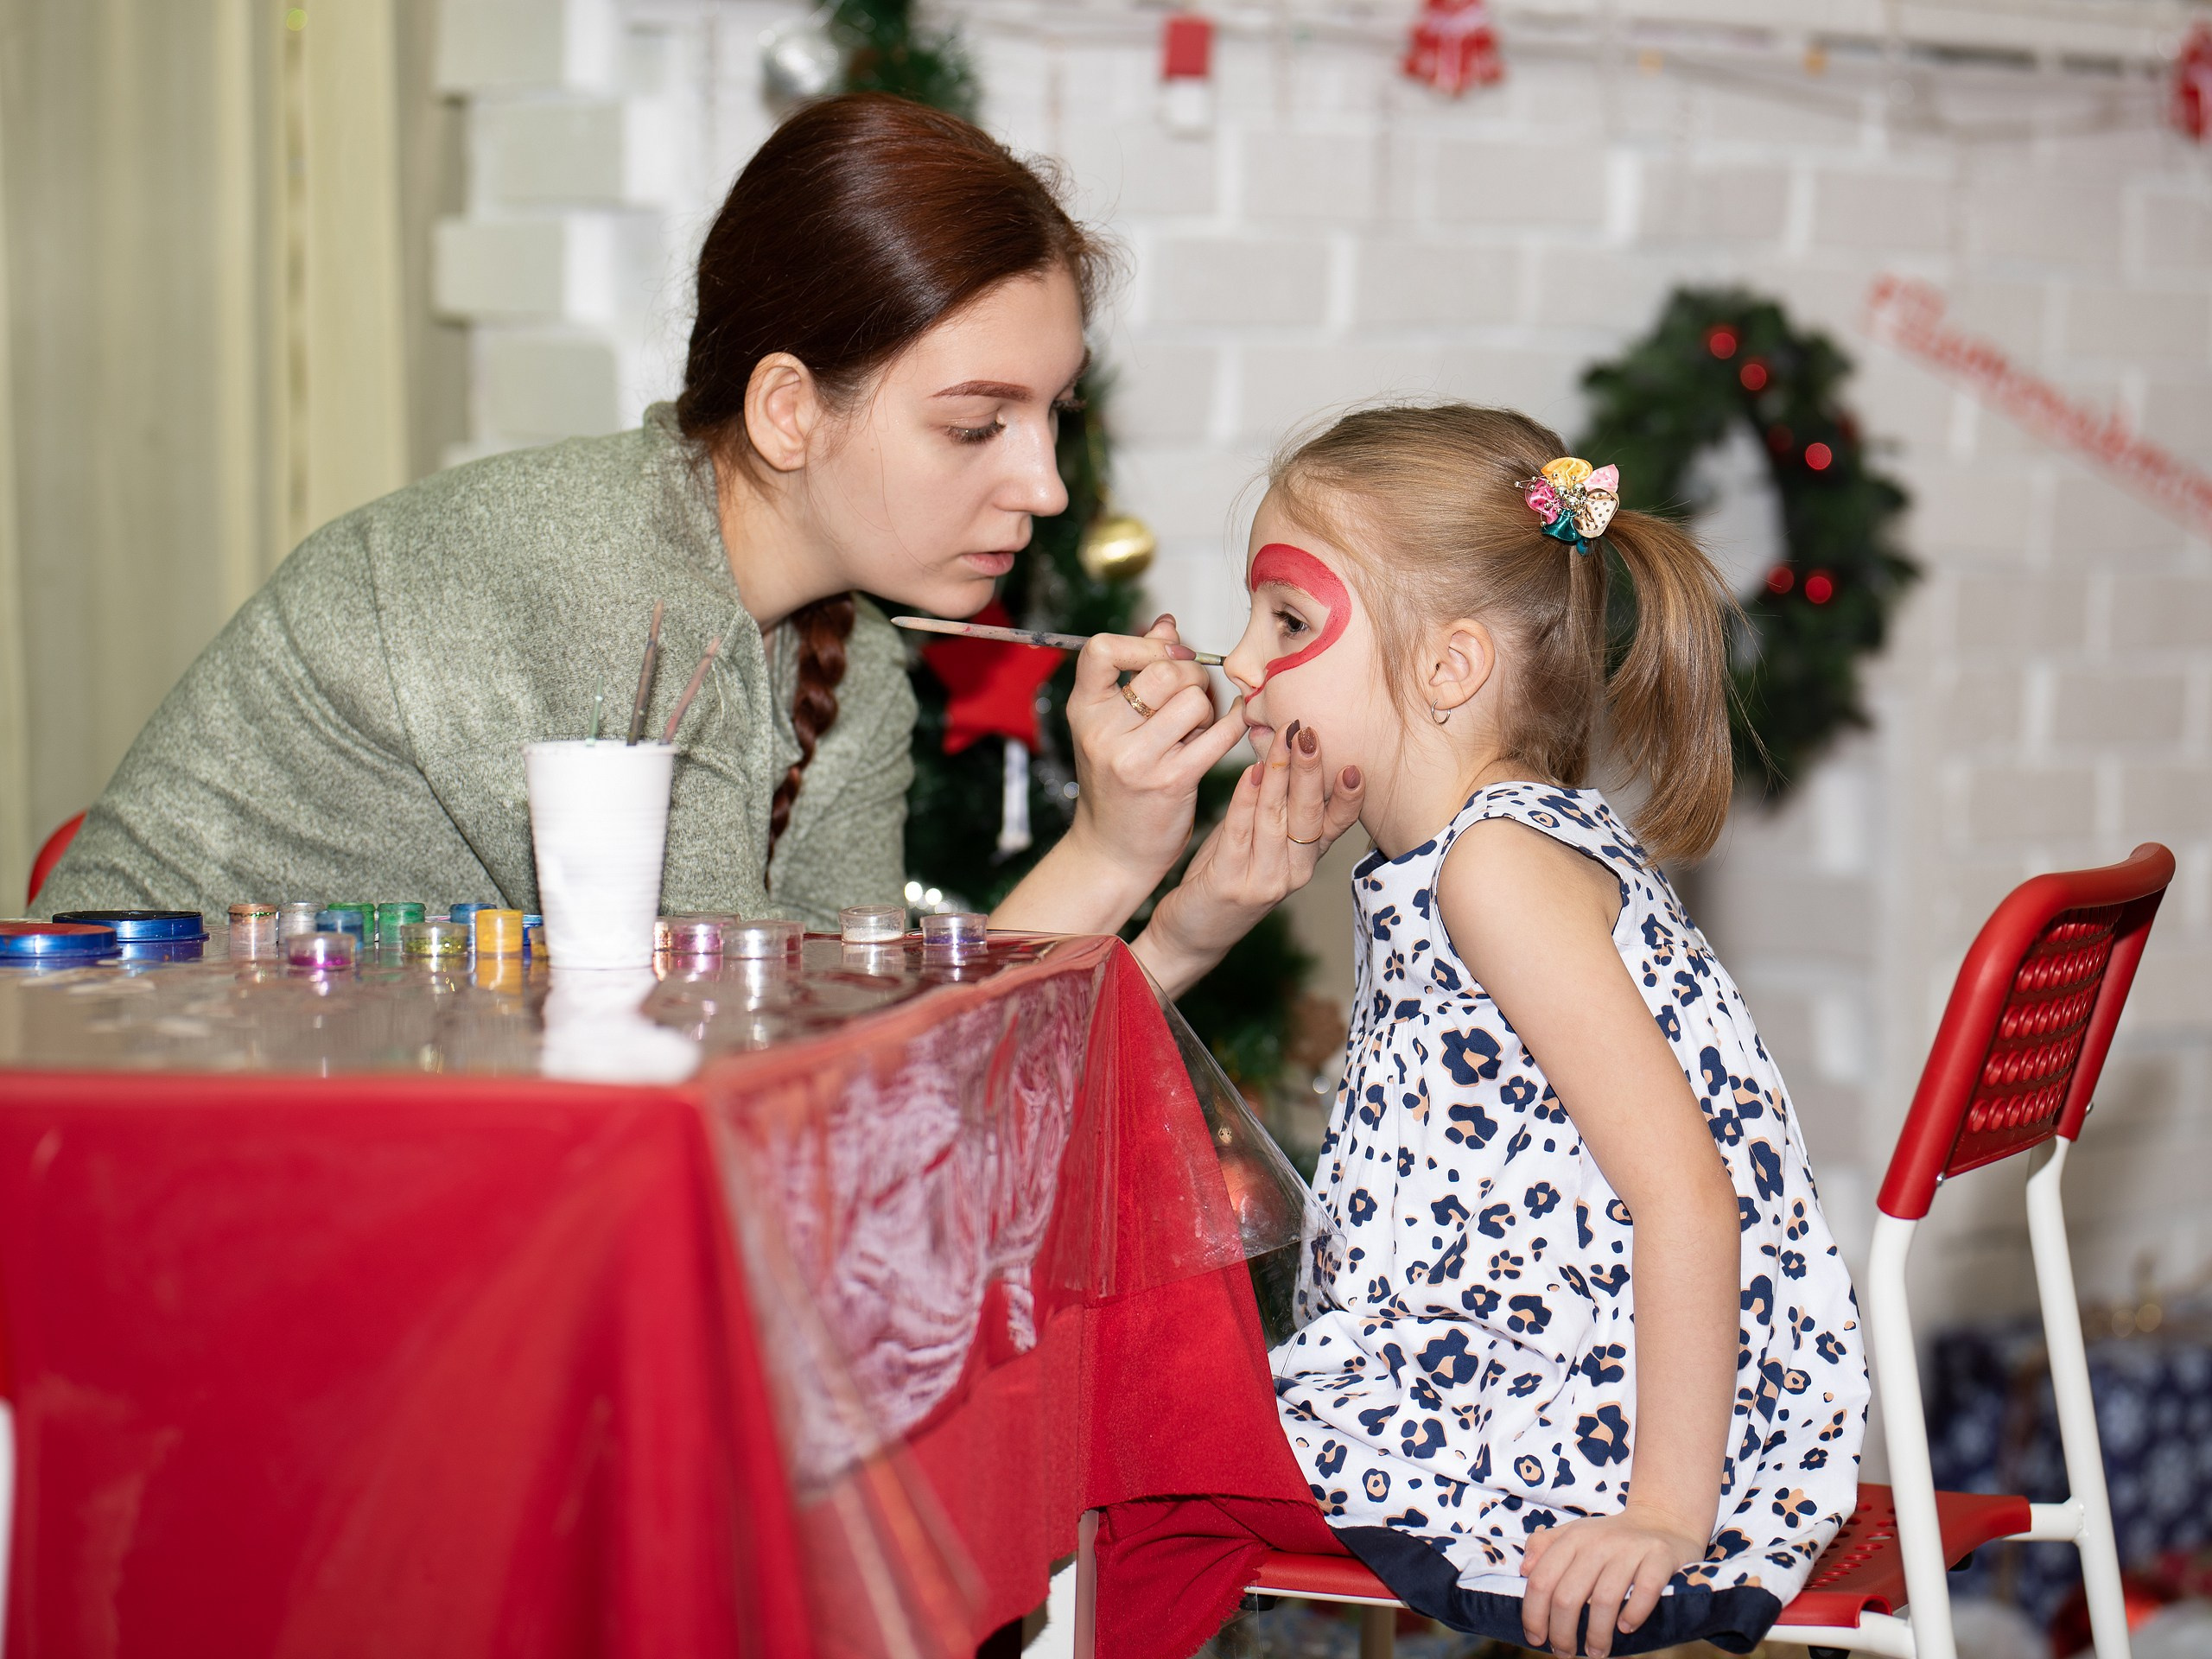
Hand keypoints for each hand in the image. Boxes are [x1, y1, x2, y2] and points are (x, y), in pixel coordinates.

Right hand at [1062, 614, 1246, 896]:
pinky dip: (1233, 724)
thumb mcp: (1112, 725)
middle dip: (1192, 675)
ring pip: (1194, 700)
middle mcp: (1102, 732)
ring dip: (1209, 707)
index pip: (1102, 649)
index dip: (1143, 644)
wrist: (1112, 851)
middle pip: (1164, 671)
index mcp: (1083, 710)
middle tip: (1196, 693)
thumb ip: (1138, 670)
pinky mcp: (1170, 782)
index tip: (1165, 658)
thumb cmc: (1118, 782)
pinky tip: (1233, 724)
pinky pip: (1218, 735)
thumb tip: (1167, 625)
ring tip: (1200, 725)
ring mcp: (1134, 759)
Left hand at [1133, 718, 1363, 996]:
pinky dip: (1245, 801)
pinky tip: (1248, 774)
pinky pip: (1240, 834)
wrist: (1194, 933)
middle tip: (1309, 733)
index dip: (1348, 796)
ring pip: (1276, 819)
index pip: (1336, 824)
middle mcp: (1293, 873)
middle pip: (1309, 815)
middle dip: (1310, 771)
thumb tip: (1284, 748)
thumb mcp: (1260, 842)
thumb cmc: (1227, 875)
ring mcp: (1264, 881)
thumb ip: (1275, 808)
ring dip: (1278, 775)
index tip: (1354, 763)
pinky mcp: (1230, 884)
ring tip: (1281, 741)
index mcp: (1305, 860)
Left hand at [1519, 1506, 1705, 1657]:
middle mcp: (1598, 1542)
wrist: (1661, 1521)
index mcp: (1572, 1538)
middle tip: (1565, 1653)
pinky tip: (1626, 1628)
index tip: (1536, 1639)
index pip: (1541, 1581)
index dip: (1534, 1615)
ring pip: (1604, 1600)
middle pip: (1568, 1596)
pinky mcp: (1660, 1557)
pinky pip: (1645, 1591)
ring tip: (1596, 1652)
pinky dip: (1634, 1614)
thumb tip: (1524, 1570)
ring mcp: (1630, 1549)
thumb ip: (1544, 1547)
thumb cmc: (1609, 1538)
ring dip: (1597, 1635)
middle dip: (1562, 1633)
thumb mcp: (1573, 1534)